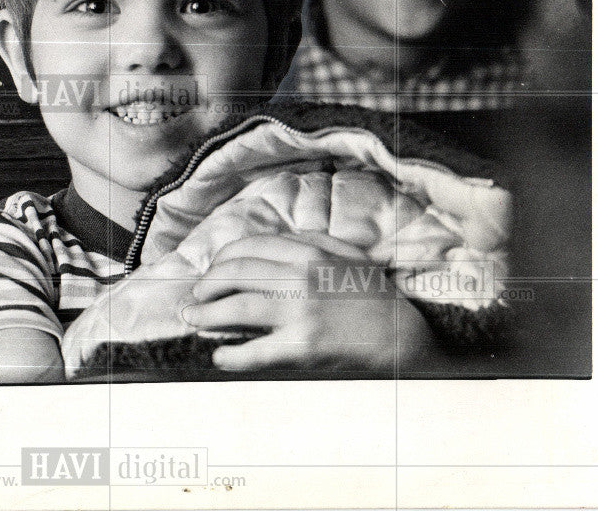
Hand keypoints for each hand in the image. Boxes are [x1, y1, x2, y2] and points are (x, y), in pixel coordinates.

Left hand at [180, 234, 430, 370]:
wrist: (403, 338)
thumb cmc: (374, 296)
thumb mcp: (346, 254)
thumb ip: (311, 240)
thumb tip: (270, 241)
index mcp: (309, 252)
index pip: (248, 248)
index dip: (220, 261)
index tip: (211, 273)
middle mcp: (300, 277)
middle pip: (234, 274)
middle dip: (205, 286)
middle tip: (193, 298)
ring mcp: (300, 312)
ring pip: (237, 308)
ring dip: (206, 315)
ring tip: (193, 321)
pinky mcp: (303, 347)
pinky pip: (255, 351)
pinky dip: (231, 355)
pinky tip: (220, 356)